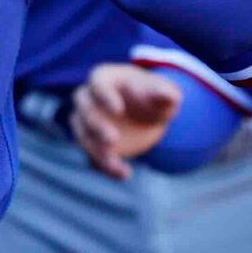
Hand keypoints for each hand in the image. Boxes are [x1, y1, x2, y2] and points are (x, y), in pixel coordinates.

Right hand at [71, 63, 182, 180]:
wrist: (147, 113)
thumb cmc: (152, 96)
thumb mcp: (163, 93)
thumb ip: (166, 93)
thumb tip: (170, 96)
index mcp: (104, 78)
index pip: (97, 82)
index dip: (104, 96)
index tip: (119, 109)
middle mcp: (89, 98)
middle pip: (83, 109)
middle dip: (95, 125)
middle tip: (112, 140)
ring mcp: (86, 121)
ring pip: (81, 134)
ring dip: (95, 151)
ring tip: (116, 165)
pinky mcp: (90, 142)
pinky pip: (90, 155)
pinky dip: (103, 166)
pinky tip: (123, 173)